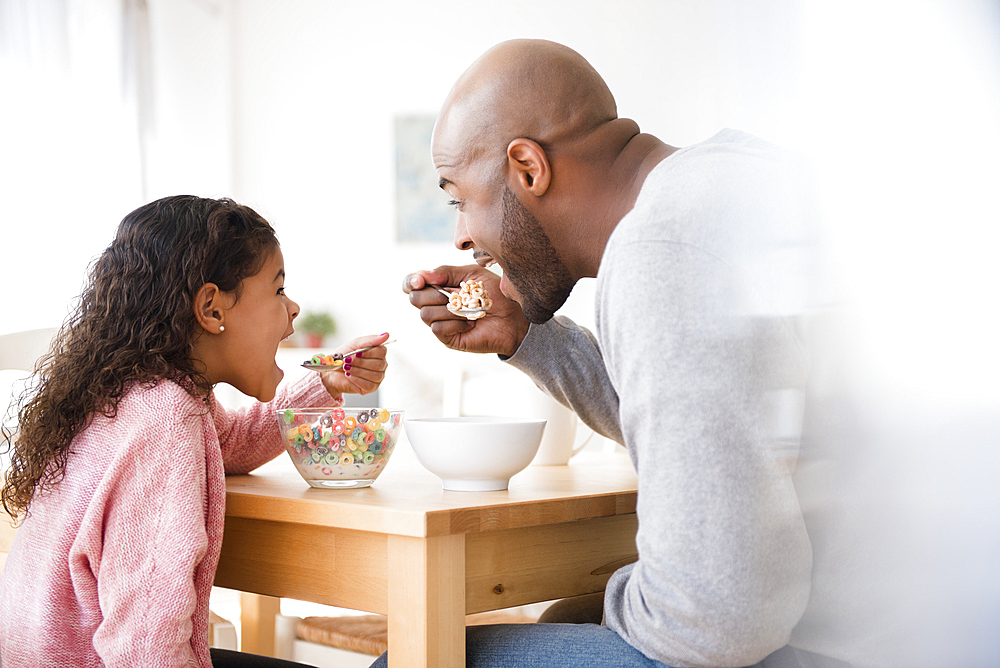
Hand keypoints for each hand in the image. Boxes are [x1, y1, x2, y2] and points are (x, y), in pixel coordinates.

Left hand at [319, 331, 389, 400]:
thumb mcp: (354, 344)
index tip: (356, 352)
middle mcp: (381, 365)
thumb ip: (370, 340)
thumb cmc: (343, 357)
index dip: (369, 353)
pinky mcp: (371, 388)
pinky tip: (349, 376)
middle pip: (379, 364)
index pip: (382, 351)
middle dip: (361, 362)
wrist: (331, 371)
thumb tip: (386, 334)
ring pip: (374, 375)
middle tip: (348, 361)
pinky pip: (368, 385)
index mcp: (378, 353)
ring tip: (347, 368)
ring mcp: (378, 377)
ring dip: (357, 371)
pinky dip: (356, 379)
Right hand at [402, 265, 529, 356]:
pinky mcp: (448, 338)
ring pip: (425, 314)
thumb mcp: (472, 275)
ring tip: (468, 309)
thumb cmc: (494, 294)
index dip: (410, 281)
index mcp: (439, 287)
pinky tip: (469, 323)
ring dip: (448, 309)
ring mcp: (441, 322)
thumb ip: (446, 272)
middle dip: (432, 294)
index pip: (412, 284)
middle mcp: (437, 305)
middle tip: (455, 295)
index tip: (419, 280)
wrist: (513, 317)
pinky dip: (454, 323)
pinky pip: (437, 328)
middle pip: (414, 299)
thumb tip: (422, 275)